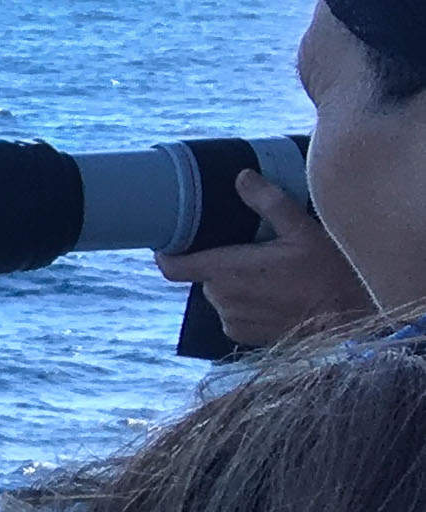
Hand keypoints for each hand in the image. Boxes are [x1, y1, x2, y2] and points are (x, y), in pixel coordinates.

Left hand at [155, 171, 373, 347]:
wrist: (346, 320)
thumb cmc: (326, 274)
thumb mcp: (303, 231)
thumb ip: (270, 203)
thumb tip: (242, 176)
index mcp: (226, 270)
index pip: (172, 267)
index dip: (166, 253)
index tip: (170, 240)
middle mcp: (221, 297)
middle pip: (203, 274)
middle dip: (219, 262)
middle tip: (249, 252)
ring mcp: (230, 319)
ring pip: (219, 293)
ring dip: (234, 283)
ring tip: (266, 275)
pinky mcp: (241, 335)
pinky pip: (232, 313)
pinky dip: (244, 303)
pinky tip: (271, 295)